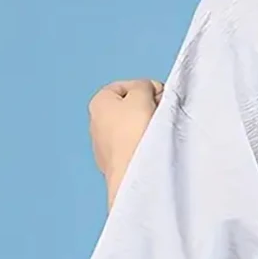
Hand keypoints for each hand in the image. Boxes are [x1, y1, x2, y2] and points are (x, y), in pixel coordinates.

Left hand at [87, 79, 163, 205]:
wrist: (132, 173)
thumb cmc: (134, 132)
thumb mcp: (141, 95)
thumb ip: (143, 86)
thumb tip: (146, 91)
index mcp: (98, 102)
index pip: (126, 86)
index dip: (146, 89)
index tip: (161, 98)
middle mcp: (96, 123)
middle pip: (128, 108)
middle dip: (146, 108)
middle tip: (161, 114)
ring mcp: (103, 146)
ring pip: (130, 129)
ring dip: (145, 128)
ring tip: (156, 135)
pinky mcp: (114, 165)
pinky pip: (131, 148)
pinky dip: (141, 146)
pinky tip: (149, 151)